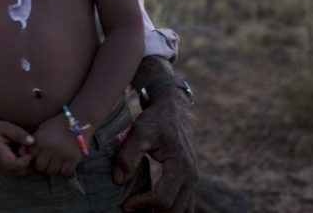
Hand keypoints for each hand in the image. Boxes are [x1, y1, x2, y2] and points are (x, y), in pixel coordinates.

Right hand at [0, 120, 35, 176]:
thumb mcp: (7, 127)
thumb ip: (19, 134)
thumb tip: (33, 142)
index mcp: (1, 156)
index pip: (18, 166)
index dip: (28, 159)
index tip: (29, 148)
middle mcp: (0, 165)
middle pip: (21, 173)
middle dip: (29, 163)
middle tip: (27, 150)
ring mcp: (1, 168)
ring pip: (19, 174)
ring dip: (26, 165)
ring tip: (24, 152)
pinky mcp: (4, 168)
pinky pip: (16, 172)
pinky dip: (22, 166)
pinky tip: (21, 154)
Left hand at [30, 113, 88, 177]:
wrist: (79, 119)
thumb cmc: (59, 124)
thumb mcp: (43, 128)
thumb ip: (35, 140)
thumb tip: (27, 153)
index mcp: (41, 139)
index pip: (32, 156)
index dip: (35, 157)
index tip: (40, 156)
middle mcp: (50, 148)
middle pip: (40, 167)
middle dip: (43, 166)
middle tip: (48, 163)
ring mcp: (62, 154)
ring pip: (52, 172)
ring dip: (54, 170)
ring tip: (57, 165)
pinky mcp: (73, 159)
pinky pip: (65, 173)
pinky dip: (64, 172)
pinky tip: (65, 166)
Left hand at [114, 90, 197, 211]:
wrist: (174, 110)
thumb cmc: (156, 120)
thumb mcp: (139, 131)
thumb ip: (127, 155)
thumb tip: (119, 181)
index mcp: (180, 166)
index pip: (163, 198)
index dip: (142, 204)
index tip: (125, 204)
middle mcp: (191, 176)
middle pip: (176, 210)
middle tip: (130, 209)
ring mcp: (193, 180)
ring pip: (183, 210)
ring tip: (141, 210)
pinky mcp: (189, 180)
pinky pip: (184, 204)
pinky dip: (170, 210)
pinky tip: (151, 208)